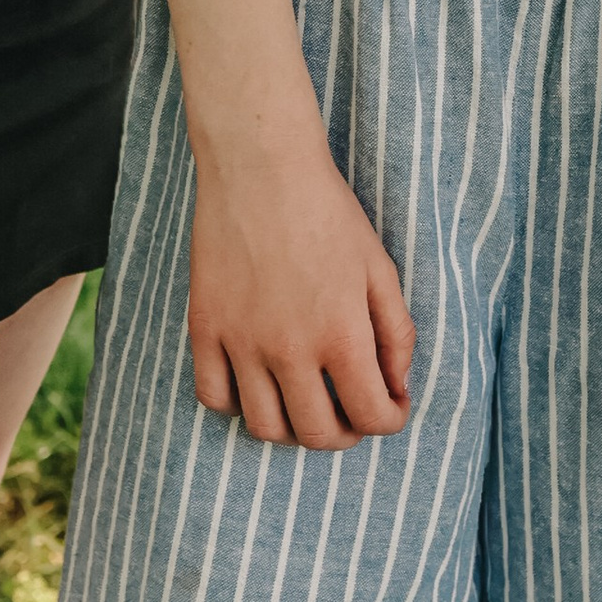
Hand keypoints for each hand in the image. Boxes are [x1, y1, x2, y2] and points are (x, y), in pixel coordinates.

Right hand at [186, 134, 414, 449]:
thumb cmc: (328, 212)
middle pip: (317, 435)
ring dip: (293, 429)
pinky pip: (213, 396)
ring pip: (264, 428)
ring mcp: (241, 342)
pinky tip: (257, 384)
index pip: (372, 417)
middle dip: (345, 433)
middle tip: (351, 412)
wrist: (262, 167)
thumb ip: (396, 334)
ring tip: (305, 405)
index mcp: (342, 334)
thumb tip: (397, 388)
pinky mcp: (205, 327)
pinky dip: (237, 404)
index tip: (391, 405)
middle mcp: (290, 349)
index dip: (391, 420)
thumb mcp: (380, 268)